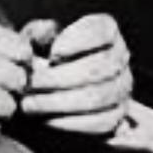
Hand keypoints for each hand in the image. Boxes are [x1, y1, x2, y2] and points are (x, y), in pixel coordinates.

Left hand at [18, 13, 132, 134]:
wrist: (43, 89)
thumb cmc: (40, 57)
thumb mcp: (35, 40)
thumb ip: (37, 34)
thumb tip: (43, 35)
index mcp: (105, 30)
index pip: (102, 31)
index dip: (78, 41)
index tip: (52, 54)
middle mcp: (119, 57)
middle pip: (99, 67)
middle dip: (59, 78)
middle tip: (31, 83)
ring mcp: (122, 88)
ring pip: (97, 97)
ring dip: (59, 102)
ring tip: (30, 104)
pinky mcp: (117, 115)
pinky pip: (100, 122)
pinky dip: (70, 123)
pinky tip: (46, 120)